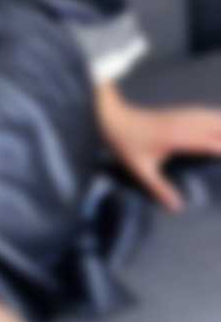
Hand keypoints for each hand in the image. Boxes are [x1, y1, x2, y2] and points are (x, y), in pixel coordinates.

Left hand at [95, 83, 220, 211]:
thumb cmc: (125, 144)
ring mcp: (181, 115)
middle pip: (217, 125)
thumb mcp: (140, 169)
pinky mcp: (178, 112)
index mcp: (178, 137)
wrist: (112, 117)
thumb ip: (159, 188)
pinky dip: (217, 117)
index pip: (212, 143)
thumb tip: (177, 208)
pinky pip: (204, 113)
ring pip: (212, 115)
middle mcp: (183, 123)